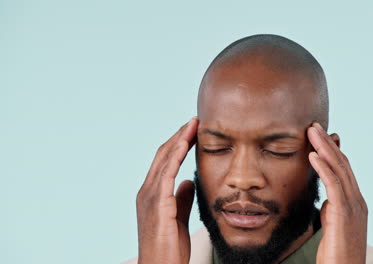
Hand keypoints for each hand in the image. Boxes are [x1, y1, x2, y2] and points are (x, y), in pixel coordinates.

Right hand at [136, 117, 198, 263]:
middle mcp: (147, 191)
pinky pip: (166, 174)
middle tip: (194, 121)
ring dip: (179, 140)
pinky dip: (175, 156)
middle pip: (163, 155)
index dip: (178, 144)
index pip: (165, 161)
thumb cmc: (169, 248)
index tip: (193, 131)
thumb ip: (182, 198)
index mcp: (152, 194)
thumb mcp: (178, 217)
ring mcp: (150, 197)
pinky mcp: (157, 204)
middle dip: (179, 136)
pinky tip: (185, 143)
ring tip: (193, 125)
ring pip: (164, 160)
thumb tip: (189, 181)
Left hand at [308, 123, 367, 263]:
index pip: (343, 170)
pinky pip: (333, 186)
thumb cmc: (337, 254)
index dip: (331, 151)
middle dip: (327, 143)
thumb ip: (331, 210)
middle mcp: (357, 201)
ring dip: (324, 148)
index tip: (318, 136)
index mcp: (354, 203)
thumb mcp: (333, 226)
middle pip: (342, 164)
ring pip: (339, 170)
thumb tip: (326, 200)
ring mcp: (353, 207)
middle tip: (313, 125)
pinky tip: (313, 155)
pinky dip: (323, 168)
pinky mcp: (344, 215)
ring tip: (311, 132)